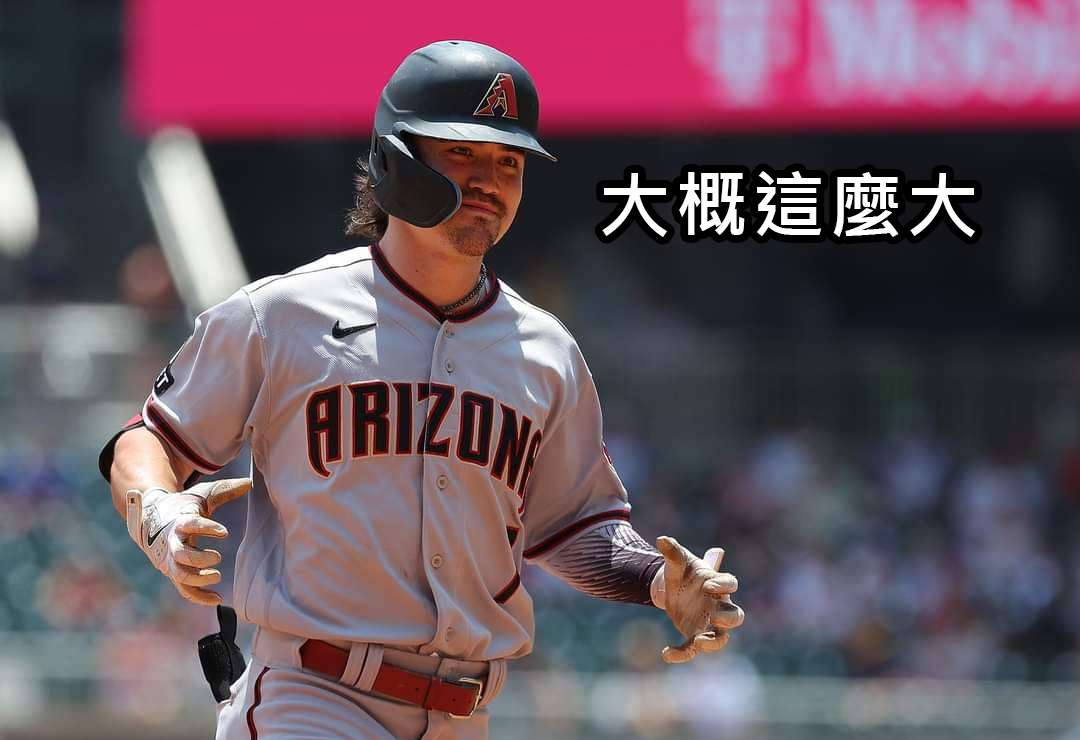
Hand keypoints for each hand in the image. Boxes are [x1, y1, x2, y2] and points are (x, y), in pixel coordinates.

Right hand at [126, 478, 250, 605]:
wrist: (152, 518)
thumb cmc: (184, 506)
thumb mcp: (202, 495)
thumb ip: (225, 490)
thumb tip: (250, 482)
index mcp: (179, 521)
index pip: (190, 525)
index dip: (206, 528)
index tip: (224, 532)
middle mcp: (172, 542)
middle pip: (181, 555)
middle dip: (199, 558)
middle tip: (218, 557)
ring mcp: (171, 560)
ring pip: (180, 575)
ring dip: (198, 579)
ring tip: (217, 575)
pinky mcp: (174, 572)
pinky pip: (184, 589)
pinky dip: (199, 597)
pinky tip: (218, 599)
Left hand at [654, 536, 743, 663]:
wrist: (673, 589)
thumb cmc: (683, 573)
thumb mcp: (677, 562)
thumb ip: (672, 552)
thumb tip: (661, 539)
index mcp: (717, 584)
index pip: (730, 583)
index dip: (723, 585)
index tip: (708, 586)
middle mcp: (719, 606)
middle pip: (736, 615)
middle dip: (728, 618)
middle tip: (716, 618)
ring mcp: (709, 624)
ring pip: (721, 638)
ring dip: (713, 642)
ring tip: (699, 642)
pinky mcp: (695, 636)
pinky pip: (693, 649)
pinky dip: (682, 654)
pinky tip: (666, 653)